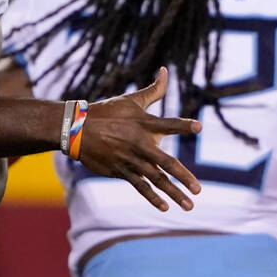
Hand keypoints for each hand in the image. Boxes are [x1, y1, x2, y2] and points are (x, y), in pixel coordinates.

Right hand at [77, 68, 201, 211]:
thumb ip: (154, 90)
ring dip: (173, 193)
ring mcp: (130, 159)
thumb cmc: (109, 112)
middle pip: (165, 162)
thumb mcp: (132, 99)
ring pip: (155, 179)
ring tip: (189, 205)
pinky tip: (165, 206)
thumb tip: (165, 70)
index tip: (198, 127)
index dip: (182, 124)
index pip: (167, 124)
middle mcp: (139, 143)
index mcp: (144, 123)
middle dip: (183, 176)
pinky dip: (152, 197)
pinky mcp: (120, 170)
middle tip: (199, 189)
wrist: (78, 128)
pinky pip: (139, 186)